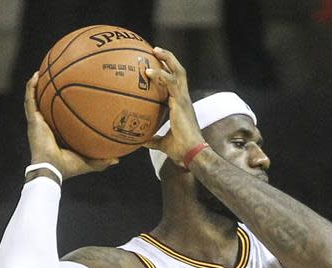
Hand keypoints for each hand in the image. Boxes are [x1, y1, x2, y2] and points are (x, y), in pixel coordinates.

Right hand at [24, 72, 117, 178]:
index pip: (58, 118)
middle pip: (45, 105)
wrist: (52, 169)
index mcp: (56, 134)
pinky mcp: (32, 120)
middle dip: (47, 92)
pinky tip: (35, 76)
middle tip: (55, 78)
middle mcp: (45, 126)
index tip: (69, 96)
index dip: (61, 107)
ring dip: (36, 85)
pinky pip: (30, 99)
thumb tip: (117, 159)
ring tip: (40, 71)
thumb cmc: (68, 168)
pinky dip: (31, 87)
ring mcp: (37, 122)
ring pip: (34, 100)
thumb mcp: (90, 162)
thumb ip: (102, 160)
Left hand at [142, 47, 205, 164]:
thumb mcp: (163, 144)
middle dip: (168, 59)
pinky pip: (170, 83)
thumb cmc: (181, 150)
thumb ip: (152, 140)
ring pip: (178, 71)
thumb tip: (139, 141)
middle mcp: (184, 99)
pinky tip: (148, 72)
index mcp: (181, 105)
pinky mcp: (181, 102)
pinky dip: (160, 75)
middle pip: (179, 72)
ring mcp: (184, 99)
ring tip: (154, 50)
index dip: (167, 72)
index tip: (156, 64)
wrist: (192, 153)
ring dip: (167, 59)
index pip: (175, 83)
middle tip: (154, 50)